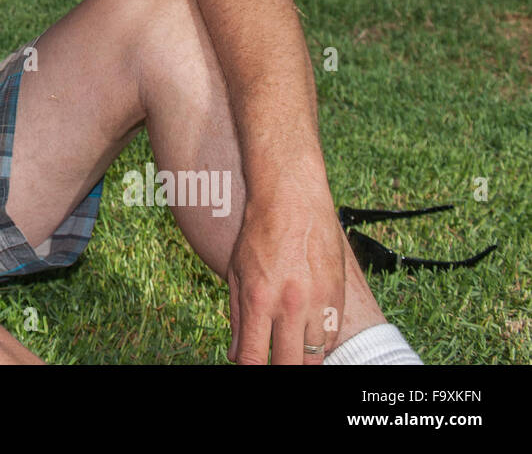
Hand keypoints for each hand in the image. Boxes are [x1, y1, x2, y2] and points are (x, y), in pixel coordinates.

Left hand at [227, 191, 345, 364]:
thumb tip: (236, 356)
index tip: (252, 369)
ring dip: (302, 359)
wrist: (293, 201)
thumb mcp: (236, 274)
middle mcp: (290, 305)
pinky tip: (307, 337)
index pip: (255, 359)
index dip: (252, 372)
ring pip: (316, 357)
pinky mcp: (337, 295)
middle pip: (290, 365)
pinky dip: (320, 345)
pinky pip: (331, 337)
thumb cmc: (259, 235)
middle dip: (280, 370)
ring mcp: (317, 301)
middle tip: (275, 363)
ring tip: (292, 353)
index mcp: (258, 300)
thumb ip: (237, 318)